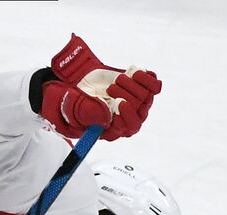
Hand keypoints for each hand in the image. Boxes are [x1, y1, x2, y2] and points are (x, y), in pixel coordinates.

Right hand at [42, 34, 161, 139]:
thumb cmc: (73, 99)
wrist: (78, 82)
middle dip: (127, 95)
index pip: (129, 127)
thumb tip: (105, 116)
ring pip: (147, 96)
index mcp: (112, 128)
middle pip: (140, 111)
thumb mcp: (72, 108)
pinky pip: (154, 85)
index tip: (119, 102)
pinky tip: (133, 73)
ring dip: (133, 85)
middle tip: (111, 87)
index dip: (127, 115)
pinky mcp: (140, 87)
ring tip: (117, 80)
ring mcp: (136, 102)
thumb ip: (86, 112)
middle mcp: (127, 117)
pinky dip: (146, 77)